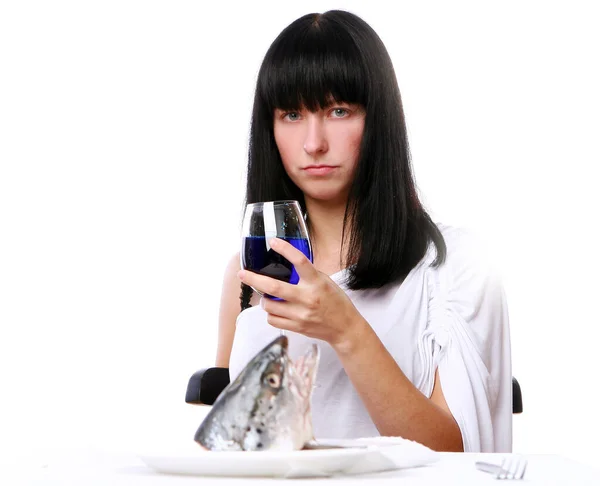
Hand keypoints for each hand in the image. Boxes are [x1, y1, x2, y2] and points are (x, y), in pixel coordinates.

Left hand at [237, 238, 364, 348]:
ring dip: (264, 299)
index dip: (285, 249)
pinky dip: (270, 314)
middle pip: (274, 287)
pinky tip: (276, 310)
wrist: (344, 327)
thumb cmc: (335, 302)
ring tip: (267, 296)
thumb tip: (288, 263)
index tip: (273, 242)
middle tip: (242, 274)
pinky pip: (272, 320)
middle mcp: (307, 298)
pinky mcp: (296, 327)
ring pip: (269, 306)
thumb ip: (308, 274)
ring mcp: (300, 314)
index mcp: (316, 283)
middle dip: (254, 279)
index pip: (299, 261)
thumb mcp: (325, 282)